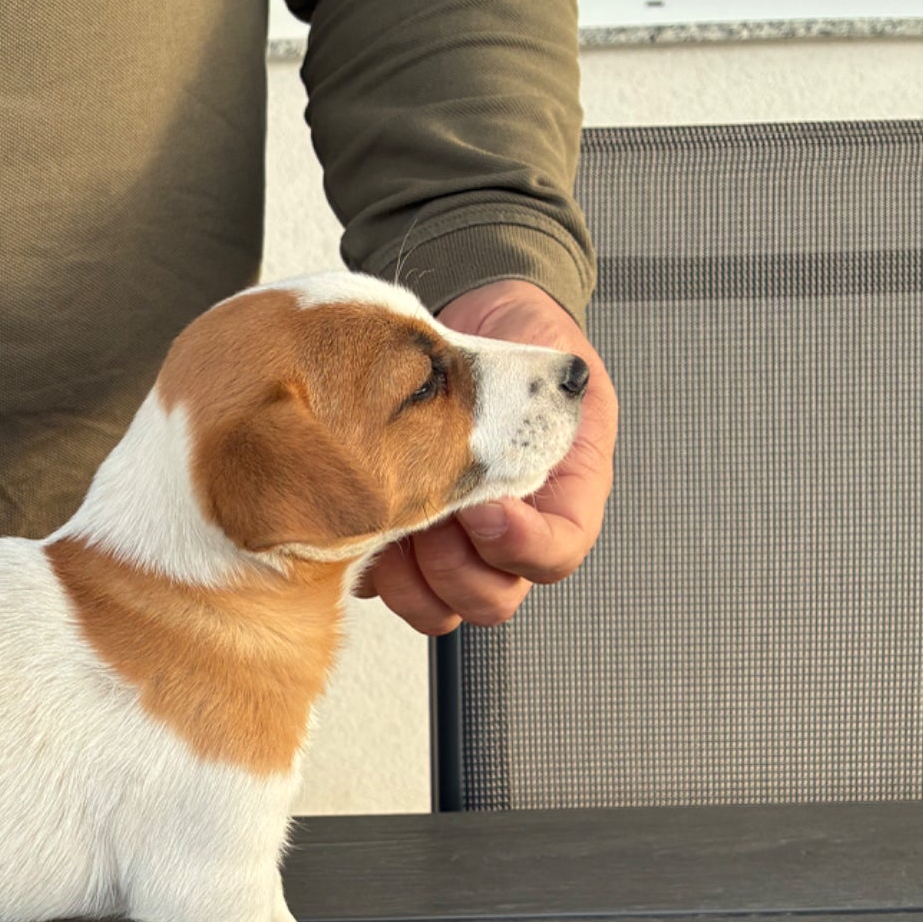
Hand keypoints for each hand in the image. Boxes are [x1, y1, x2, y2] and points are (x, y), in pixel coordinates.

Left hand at [356, 279, 618, 632]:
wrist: (474, 316)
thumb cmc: (522, 344)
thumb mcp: (555, 364)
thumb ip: (550, 402)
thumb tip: (528, 420)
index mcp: (560, 500)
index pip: (554, 558)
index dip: (518, 548)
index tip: (484, 506)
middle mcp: (505, 535)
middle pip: (490, 600)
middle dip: (455, 567)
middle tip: (435, 514)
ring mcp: (450, 543)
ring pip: (435, 605)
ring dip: (409, 575)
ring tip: (396, 518)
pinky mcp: (398, 538)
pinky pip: (379, 582)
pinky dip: (367, 560)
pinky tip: (362, 516)